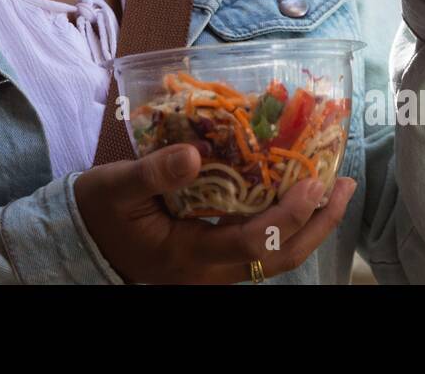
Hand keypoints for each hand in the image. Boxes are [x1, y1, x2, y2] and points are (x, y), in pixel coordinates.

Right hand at [74, 143, 357, 283]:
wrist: (80, 240)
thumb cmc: (99, 210)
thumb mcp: (117, 186)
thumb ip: (154, 173)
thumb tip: (196, 153)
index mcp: (187, 256)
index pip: (252, 244)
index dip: (287, 215)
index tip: (312, 182)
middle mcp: (208, 271)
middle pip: (278, 260)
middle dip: (318, 224)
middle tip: (344, 184)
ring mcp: (213, 269)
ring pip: (275, 258)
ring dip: (309, 224)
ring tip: (333, 186)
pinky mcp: (214, 258)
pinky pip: (260, 247)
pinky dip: (285, 221)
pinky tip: (296, 192)